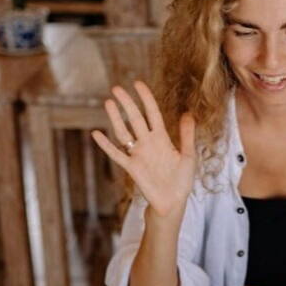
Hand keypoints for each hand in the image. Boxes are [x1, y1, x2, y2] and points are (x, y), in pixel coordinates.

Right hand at [91, 81, 195, 217]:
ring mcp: (138, 154)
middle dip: (127, 103)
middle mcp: (148, 143)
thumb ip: (187, 136)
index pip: (152, 113)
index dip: (146, 98)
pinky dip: (106, 145)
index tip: (138, 83)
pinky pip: (117, 154)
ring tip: (107, 102)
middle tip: (116, 88)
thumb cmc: (182, 181)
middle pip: (135, 118)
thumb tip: (188, 114)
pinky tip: (96, 134)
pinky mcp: (132, 168)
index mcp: (162, 138)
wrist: (173, 202)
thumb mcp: (188, 156)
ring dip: (116, 118)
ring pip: (124, 132)